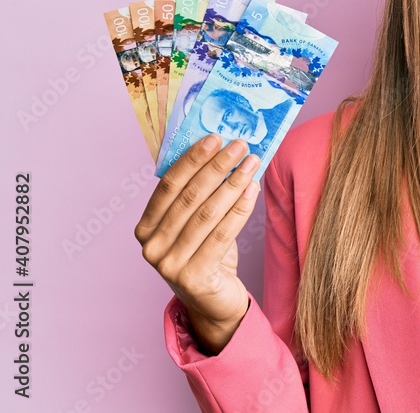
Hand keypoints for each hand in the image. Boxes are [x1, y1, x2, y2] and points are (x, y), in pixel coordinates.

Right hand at [134, 135, 260, 353]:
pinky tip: (252, 190)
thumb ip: (197, 194)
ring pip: (208, 214)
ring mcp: (169, 264)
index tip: (214, 138)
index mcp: (145, 228)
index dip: (192, 160)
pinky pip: (222, 234)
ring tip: (253, 163)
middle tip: (239, 145)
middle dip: (217, 167)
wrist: (214, 302)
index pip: (169, 185)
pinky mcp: (193, 277)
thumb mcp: (195, 223)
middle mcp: (151, 246)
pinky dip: (240, 209)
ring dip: (233, 184)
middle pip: (189, 196)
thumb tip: (221, 151)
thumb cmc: (206, 254)